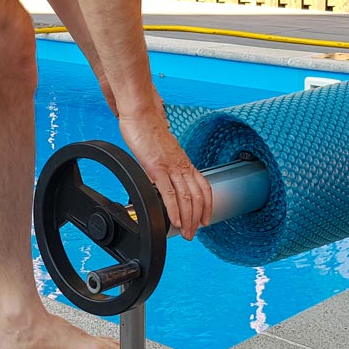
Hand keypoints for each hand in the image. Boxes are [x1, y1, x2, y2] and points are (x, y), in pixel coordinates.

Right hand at [117, 97, 212, 240]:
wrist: (140, 114)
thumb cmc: (147, 129)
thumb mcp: (160, 151)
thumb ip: (163, 166)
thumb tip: (160, 179)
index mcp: (183, 161)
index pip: (203, 186)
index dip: (207, 205)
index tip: (205, 219)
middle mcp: (181, 165)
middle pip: (197, 197)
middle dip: (197, 219)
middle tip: (193, 234)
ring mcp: (170, 167)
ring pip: (186, 198)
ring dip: (188, 219)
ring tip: (186, 233)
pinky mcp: (156, 167)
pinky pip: (168, 193)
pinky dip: (174, 210)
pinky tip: (175, 221)